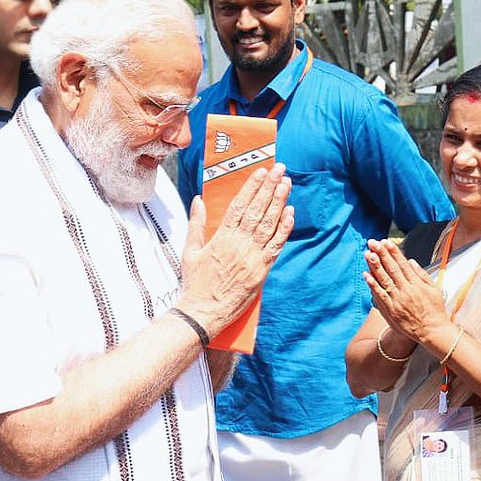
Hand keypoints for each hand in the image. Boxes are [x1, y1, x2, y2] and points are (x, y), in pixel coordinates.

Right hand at [179, 165, 293, 335]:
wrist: (204, 312)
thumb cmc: (196, 283)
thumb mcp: (190, 251)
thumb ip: (197, 224)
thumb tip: (199, 200)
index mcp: (221, 237)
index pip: (239, 205)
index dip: (251, 187)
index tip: (260, 172)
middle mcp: (239, 244)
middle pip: (257, 209)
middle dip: (269, 187)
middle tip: (280, 169)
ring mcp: (252, 256)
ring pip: (269, 223)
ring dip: (279, 201)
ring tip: (286, 183)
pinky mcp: (262, 270)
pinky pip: (276, 245)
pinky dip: (284, 228)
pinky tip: (290, 212)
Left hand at [363, 239, 448, 347]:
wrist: (432, 331)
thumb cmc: (435, 310)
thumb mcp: (434, 289)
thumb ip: (422, 275)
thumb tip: (411, 261)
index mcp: (417, 284)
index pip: (402, 264)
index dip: (393, 252)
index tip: (385, 242)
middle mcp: (406, 290)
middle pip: (392, 269)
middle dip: (381, 254)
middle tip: (372, 242)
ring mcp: (398, 300)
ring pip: (384, 280)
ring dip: (375, 266)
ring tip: (367, 254)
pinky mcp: (392, 311)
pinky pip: (380, 296)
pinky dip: (373, 285)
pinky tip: (366, 275)